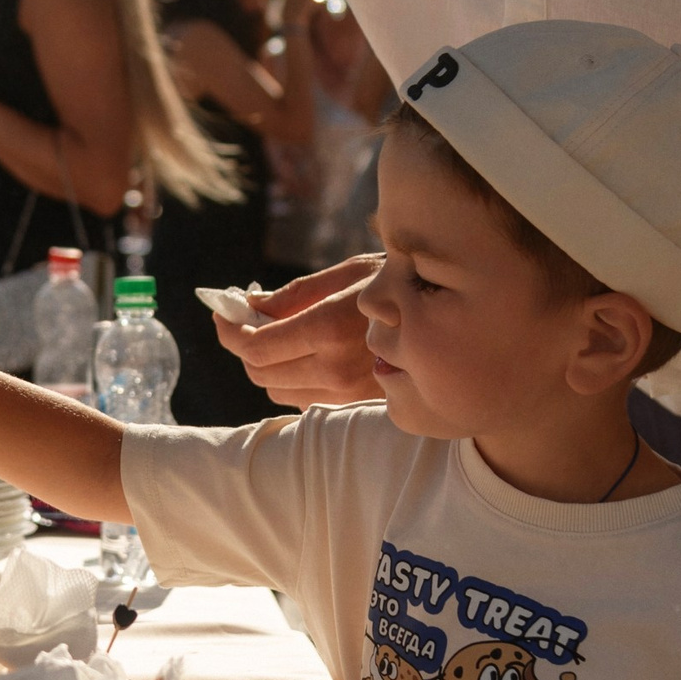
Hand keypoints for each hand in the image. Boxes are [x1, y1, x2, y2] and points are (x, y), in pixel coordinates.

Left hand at [214, 254, 384, 406]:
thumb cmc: (401, 282)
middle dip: (244, 348)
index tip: (222, 314)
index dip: (229, 332)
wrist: (458, 319)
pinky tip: (304, 354)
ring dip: (267, 366)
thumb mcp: (349, 273)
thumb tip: (250, 307)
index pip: (256, 349)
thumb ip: (294, 295)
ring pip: (280, 392)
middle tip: (245, 322)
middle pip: (261, 375)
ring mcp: (349, 393)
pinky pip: (307, 401)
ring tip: (276, 335)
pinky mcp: (360, 405)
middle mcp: (335, 368)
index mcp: (328, 329)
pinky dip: (293, 379)